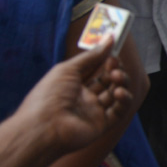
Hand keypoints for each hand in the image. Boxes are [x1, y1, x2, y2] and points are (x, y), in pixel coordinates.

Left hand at [20, 38, 132, 155]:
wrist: (43, 128)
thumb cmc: (49, 96)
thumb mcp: (68, 69)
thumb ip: (91, 56)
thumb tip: (110, 38)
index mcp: (73, 85)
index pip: (95, 70)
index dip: (105, 61)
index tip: (113, 52)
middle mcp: (84, 98)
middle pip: (108, 82)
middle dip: (115, 70)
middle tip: (114, 64)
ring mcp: (93, 112)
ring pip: (116, 95)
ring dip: (121, 83)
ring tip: (117, 77)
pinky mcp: (102, 125)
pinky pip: (119, 111)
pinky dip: (124, 100)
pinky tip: (120, 92)